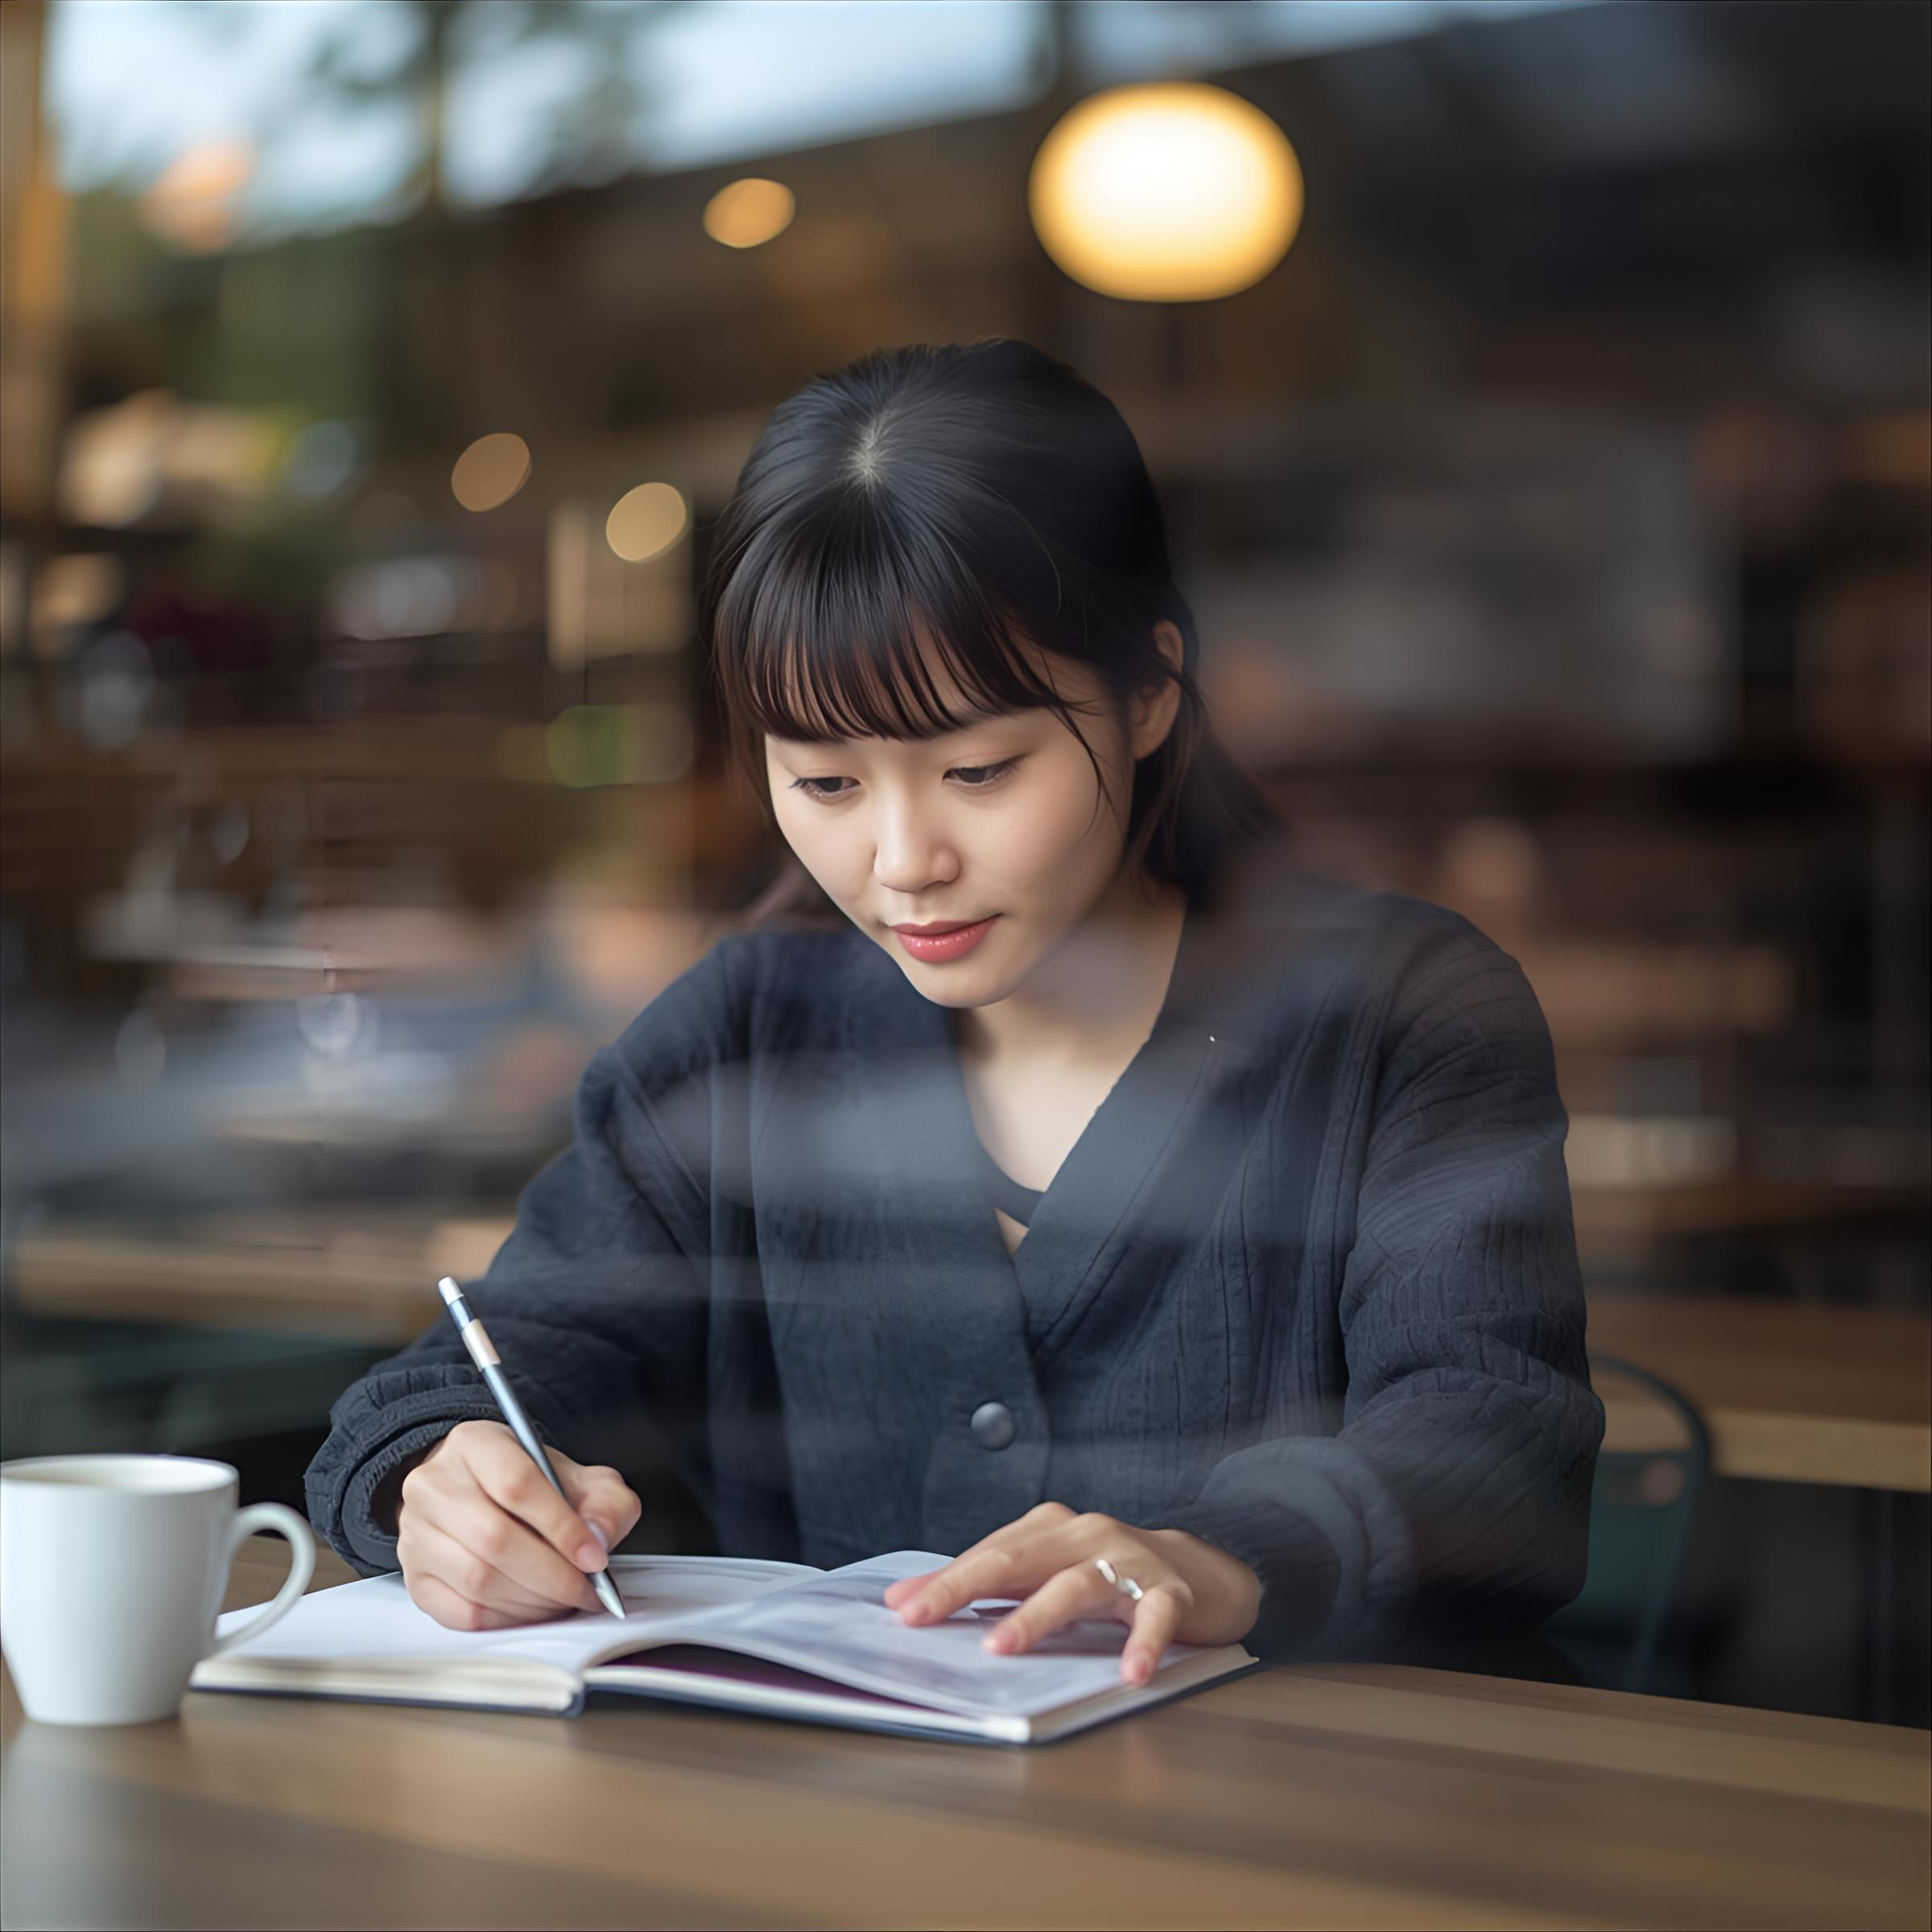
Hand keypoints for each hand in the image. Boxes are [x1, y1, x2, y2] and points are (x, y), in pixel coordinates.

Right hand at [395, 1420, 641, 1630]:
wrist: (482, 1495)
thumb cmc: (531, 1487)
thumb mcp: (579, 1478)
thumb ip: (605, 1502)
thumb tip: (597, 1539)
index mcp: (475, 1444)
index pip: (517, 1484)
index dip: (561, 1527)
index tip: (595, 1557)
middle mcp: (434, 1484)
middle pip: (495, 1538)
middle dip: (552, 1574)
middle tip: (587, 1590)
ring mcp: (416, 1533)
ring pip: (477, 1579)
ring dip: (532, 1600)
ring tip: (565, 1599)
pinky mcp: (414, 1577)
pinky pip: (461, 1612)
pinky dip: (506, 1619)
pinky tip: (532, 1608)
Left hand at [882, 1502, 1260, 1684]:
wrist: (1200, 1570)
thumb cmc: (1108, 1574)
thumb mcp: (1048, 1572)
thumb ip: (989, 1585)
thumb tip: (907, 1600)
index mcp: (1049, 1528)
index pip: (988, 1553)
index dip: (944, 1580)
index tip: (900, 1607)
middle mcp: (1084, 1535)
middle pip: (1016, 1560)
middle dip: (963, 1587)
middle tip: (921, 1617)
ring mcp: (1128, 1561)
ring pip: (1075, 1585)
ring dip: (1034, 1616)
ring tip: (999, 1647)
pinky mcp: (1171, 1591)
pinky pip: (1153, 1617)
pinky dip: (1142, 1643)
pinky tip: (1129, 1673)